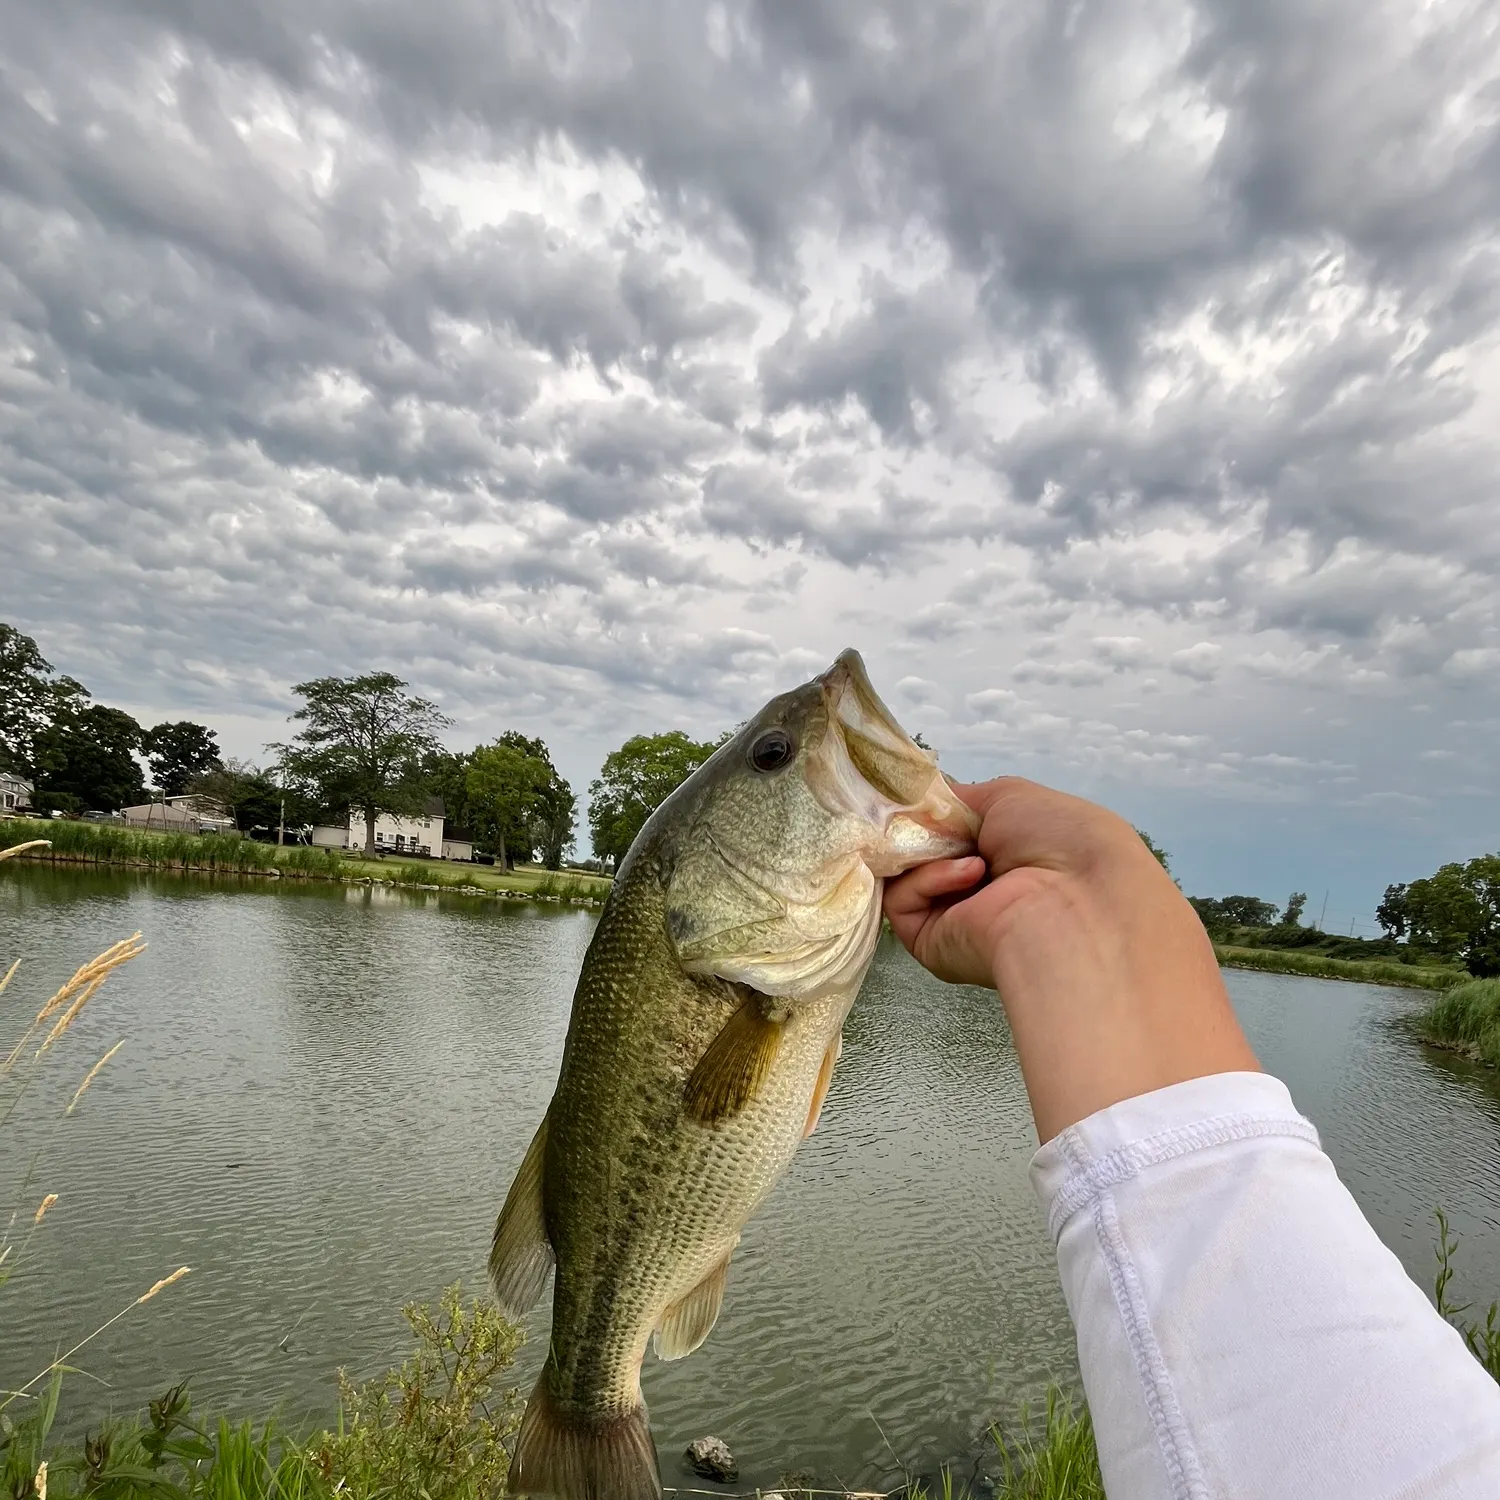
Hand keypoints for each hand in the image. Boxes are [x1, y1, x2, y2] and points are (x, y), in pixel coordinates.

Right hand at [885, 777, 1259, 1139]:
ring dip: (932, 853)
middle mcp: (981, 892)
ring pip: (905, 872)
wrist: (1075, 904)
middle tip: (935, 818)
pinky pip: (902, 900)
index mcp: (1008, 860)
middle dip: (925, 828)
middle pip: (922, 849)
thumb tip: (921, 804)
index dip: (935, 812)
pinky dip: (927, 879)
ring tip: (974, 857)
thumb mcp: (1009, 797)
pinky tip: (970, 877)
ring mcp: (954, 919)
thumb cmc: (1059, 841)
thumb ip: (959, 799)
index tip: (923, 797)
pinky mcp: (932, 945)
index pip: (951, 832)